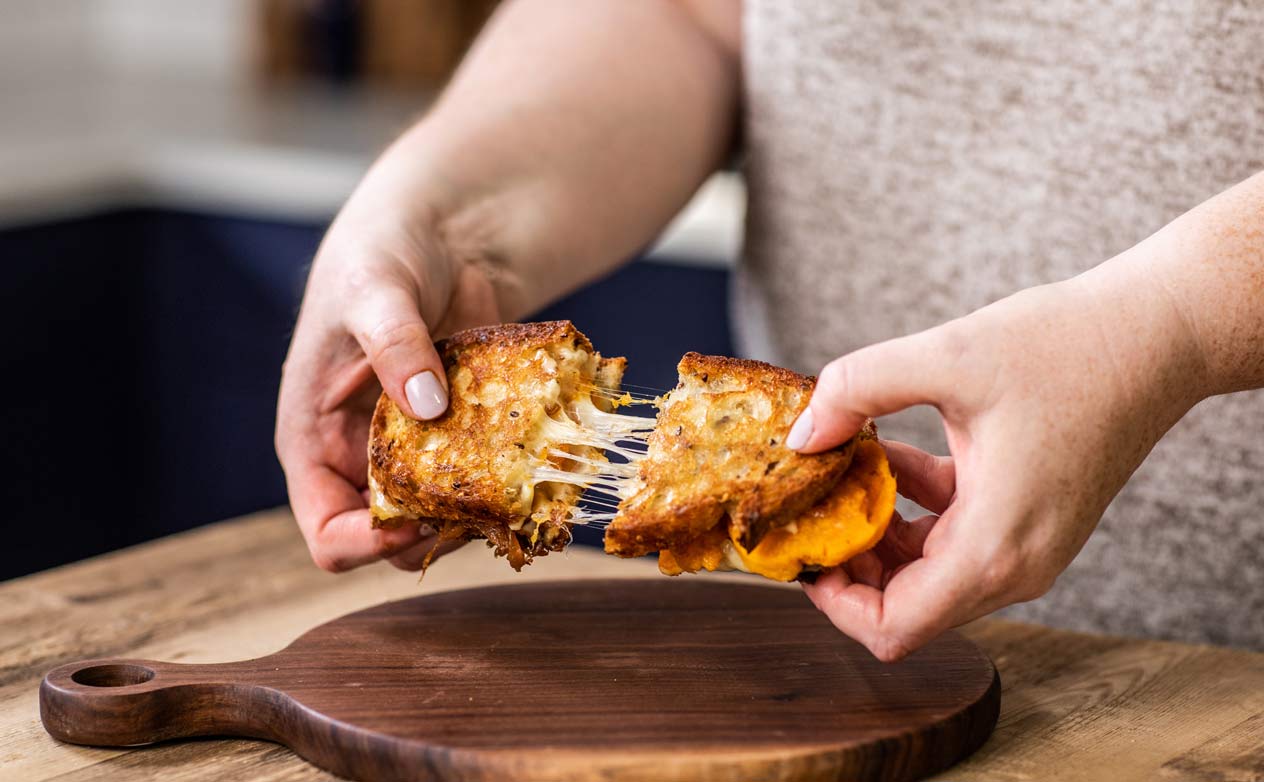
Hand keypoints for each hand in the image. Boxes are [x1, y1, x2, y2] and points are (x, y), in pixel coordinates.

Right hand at [276, 199, 499, 572]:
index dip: (371, 544)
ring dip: (483, 509)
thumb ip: (394, 343)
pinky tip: (537, 456)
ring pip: (447, 518)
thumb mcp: (376, 289)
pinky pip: (487, 482)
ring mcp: (417, 453)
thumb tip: (425, 405)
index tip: (422, 519)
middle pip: (396, 538)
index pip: (328, 534)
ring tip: (518, 480)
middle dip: (439, 530)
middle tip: (488, 501)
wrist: (441, 234)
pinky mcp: (465, 438)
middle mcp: (363, 460)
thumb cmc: (381, 254)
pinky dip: (512, 479)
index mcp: (316, 442)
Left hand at [789, 272, 1203, 660]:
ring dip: (877, 530)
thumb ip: (859, 389)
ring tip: (845, 470)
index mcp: (994, 548)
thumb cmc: (1067, 345)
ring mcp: (1026, 548)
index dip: (834, 602)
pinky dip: (913, 507)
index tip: (802, 548)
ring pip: (926, 572)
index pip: (894, 628)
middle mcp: (1014, 566)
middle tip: (810, 504)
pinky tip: (891, 452)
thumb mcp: (947, 355)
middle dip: (848, 561)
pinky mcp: (1029, 521)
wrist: (1156, 334)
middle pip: (904, 605)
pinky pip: (953, 536)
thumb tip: (802, 435)